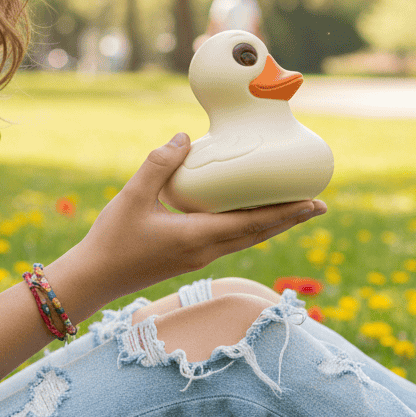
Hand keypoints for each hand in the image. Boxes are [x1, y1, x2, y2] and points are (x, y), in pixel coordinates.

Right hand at [59, 133, 325, 305]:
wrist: (96, 279)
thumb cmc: (112, 240)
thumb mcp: (133, 197)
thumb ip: (159, 165)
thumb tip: (183, 137)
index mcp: (200, 237)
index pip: (255, 224)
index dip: (287, 213)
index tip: (314, 204)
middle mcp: (209, 250)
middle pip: (261, 233)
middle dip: (291, 219)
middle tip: (319, 205)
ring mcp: (202, 256)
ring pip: (249, 238)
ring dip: (274, 224)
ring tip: (296, 210)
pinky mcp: (193, 257)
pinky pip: (233, 239)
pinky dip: (252, 227)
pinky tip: (253, 215)